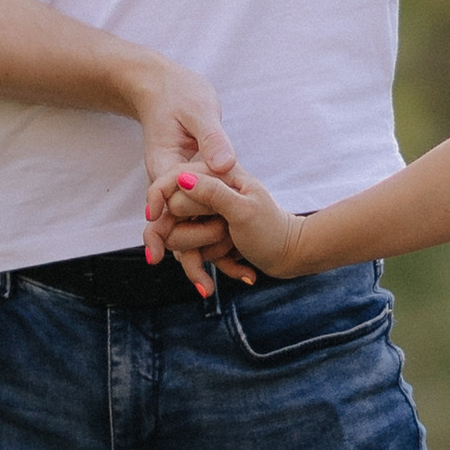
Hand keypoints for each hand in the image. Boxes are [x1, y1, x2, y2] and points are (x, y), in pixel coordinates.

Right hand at [123, 50, 250, 291]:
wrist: (166, 86)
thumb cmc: (180, 95)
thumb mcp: (198, 113)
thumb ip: (212, 140)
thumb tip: (224, 166)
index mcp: (165, 164)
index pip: (163, 202)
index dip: (166, 229)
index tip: (163, 254)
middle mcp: (168, 182)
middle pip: (171, 226)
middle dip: (184, 256)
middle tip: (203, 288)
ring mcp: (178, 187)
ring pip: (183, 228)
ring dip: (198, 256)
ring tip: (212, 290)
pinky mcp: (191, 188)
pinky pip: (196, 218)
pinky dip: (210, 238)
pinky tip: (230, 261)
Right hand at [154, 161, 310, 280]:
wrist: (296, 252)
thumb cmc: (272, 229)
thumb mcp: (243, 209)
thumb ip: (213, 193)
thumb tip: (182, 179)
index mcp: (213, 176)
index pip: (168, 181)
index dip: (156, 198)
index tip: (154, 218)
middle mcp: (207, 194)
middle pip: (171, 218)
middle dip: (194, 237)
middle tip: (225, 236)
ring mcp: (208, 217)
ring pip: (182, 241)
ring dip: (210, 255)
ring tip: (239, 254)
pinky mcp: (212, 236)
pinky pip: (200, 255)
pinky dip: (224, 266)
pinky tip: (247, 274)